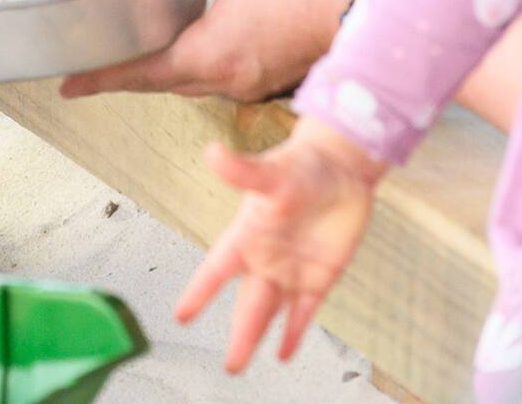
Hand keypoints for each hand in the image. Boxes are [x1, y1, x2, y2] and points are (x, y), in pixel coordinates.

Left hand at [60, 0, 363, 101]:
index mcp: (211, 56)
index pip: (138, 70)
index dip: (99, 76)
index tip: (67, 84)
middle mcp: (232, 77)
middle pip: (165, 74)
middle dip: (131, 58)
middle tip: (99, 45)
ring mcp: (261, 74)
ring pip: (199, 66)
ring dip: (171, 44)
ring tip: (150, 12)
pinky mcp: (284, 62)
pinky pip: (229, 57)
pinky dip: (206, 36)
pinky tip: (208, 0)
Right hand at [177, 118, 383, 371]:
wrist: (340, 168)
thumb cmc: (301, 165)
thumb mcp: (272, 172)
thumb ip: (243, 171)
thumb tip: (213, 152)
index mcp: (246, 235)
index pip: (217, 270)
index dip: (200, 293)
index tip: (181, 315)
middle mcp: (264, 258)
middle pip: (248, 304)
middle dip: (239, 335)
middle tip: (230, 367)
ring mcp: (292, 270)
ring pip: (271, 312)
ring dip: (257, 338)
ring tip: (239, 365)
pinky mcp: (320, 276)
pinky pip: (304, 311)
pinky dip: (294, 332)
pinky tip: (284, 352)